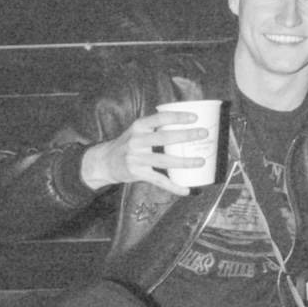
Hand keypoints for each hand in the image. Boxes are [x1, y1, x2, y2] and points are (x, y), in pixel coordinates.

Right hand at [80, 109, 210, 195]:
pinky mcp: (137, 173)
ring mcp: (137, 158)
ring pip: (164, 160)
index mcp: (138, 127)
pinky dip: (173, 186)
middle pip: (164, 138)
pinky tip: (186, 189)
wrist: (104, 162)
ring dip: (184, 162)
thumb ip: (155, 128)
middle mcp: (137, 141)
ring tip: (201, 161)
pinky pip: (159, 181)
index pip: (159, 118)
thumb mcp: (137, 131)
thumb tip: (185, 123)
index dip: (177, 117)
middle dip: (186, 135)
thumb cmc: (128, 144)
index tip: (194, 117)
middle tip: (203, 134)